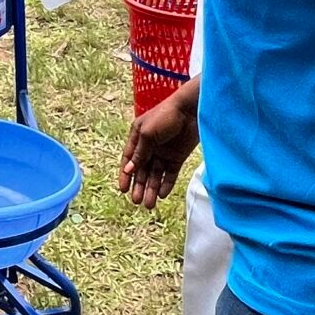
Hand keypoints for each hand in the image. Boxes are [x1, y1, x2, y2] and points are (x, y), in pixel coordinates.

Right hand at [117, 78, 198, 207]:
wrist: (192, 110)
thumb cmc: (166, 115)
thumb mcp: (148, 133)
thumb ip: (139, 153)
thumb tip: (129, 170)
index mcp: (138, 137)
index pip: (129, 160)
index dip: (125, 175)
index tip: (122, 190)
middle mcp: (149, 146)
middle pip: (142, 171)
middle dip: (139, 186)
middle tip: (137, 202)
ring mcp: (164, 153)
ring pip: (155, 175)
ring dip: (151, 189)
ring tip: (149, 205)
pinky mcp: (177, 157)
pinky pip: (169, 174)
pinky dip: (166, 184)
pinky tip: (162, 194)